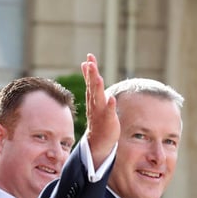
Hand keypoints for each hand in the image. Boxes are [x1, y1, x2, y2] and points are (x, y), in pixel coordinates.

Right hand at [81, 52, 119, 167]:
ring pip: (99, 98)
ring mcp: (101, 112)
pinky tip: (111, 99)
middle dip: (92, 75)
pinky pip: (109, 112)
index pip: (90, 81)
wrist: (98, 140)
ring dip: (98, 88)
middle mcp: (95, 103)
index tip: (90, 57)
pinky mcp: (108, 120)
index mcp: (92, 97)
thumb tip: (85, 64)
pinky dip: (110, 106)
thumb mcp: (93, 97)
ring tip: (99, 77)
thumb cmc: (98, 116)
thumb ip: (90, 81)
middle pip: (93, 87)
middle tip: (90, 63)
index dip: (90, 69)